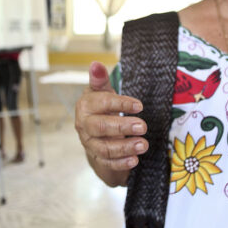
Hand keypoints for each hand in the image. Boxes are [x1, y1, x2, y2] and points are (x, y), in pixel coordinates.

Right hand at [75, 61, 147, 185]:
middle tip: (143, 126)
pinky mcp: (97, 159)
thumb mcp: (102, 92)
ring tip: (144, 144)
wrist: (95, 132)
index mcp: (85, 106)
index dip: (120, 104)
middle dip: (123, 127)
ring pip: (105, 148)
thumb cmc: (101, 107)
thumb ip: (100, 79)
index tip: (139, 106)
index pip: (102, 103)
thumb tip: (96, 63)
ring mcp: (90, 144)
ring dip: (125, 147)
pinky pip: (108, 163)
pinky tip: (135, 160)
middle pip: (101, 127)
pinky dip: (121, 163)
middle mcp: (84, 126)